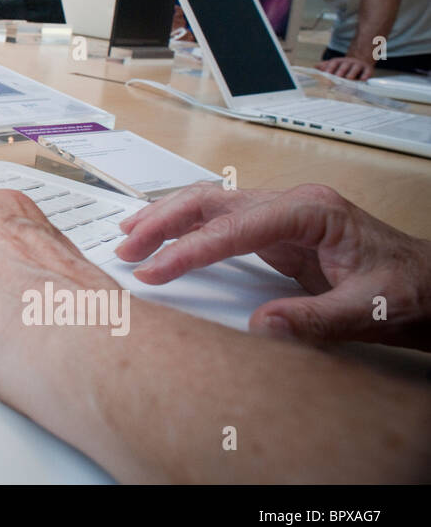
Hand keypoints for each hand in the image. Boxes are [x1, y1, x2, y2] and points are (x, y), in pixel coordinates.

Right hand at [115, 183, 430, 349]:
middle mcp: (292, 203)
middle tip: (127, 248)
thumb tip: (261, 327)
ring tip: (129, 236)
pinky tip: (162, 233)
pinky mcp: (276, 230)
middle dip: (163, 221)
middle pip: (211, 200)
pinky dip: (185, 225)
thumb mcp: (369, 309)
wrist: (430, 285)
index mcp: (312, 211)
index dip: (190, 248)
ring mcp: (282, 213)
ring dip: (166, 218)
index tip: (155, 270)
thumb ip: (316, 319)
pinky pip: (220, 219)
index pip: (234, 225)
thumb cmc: (408, 290)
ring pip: (210, 203)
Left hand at [317, 54, 373, 80]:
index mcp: (339, 61)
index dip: (329, 68)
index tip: (326, 74)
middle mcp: (349, 62)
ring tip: (348, 78)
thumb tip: (313, 67)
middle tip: (336, 77)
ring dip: (352, 73)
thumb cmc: (343, 67)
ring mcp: (358, 65)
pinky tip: (363, 80)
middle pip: (344, 66)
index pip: (333, 64)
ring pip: (355, 68)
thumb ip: (324, 66)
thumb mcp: (333, 65)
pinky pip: (367, 72)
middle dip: (340, 71)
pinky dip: (365, 75)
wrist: (360, 61)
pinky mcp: (368, 69)